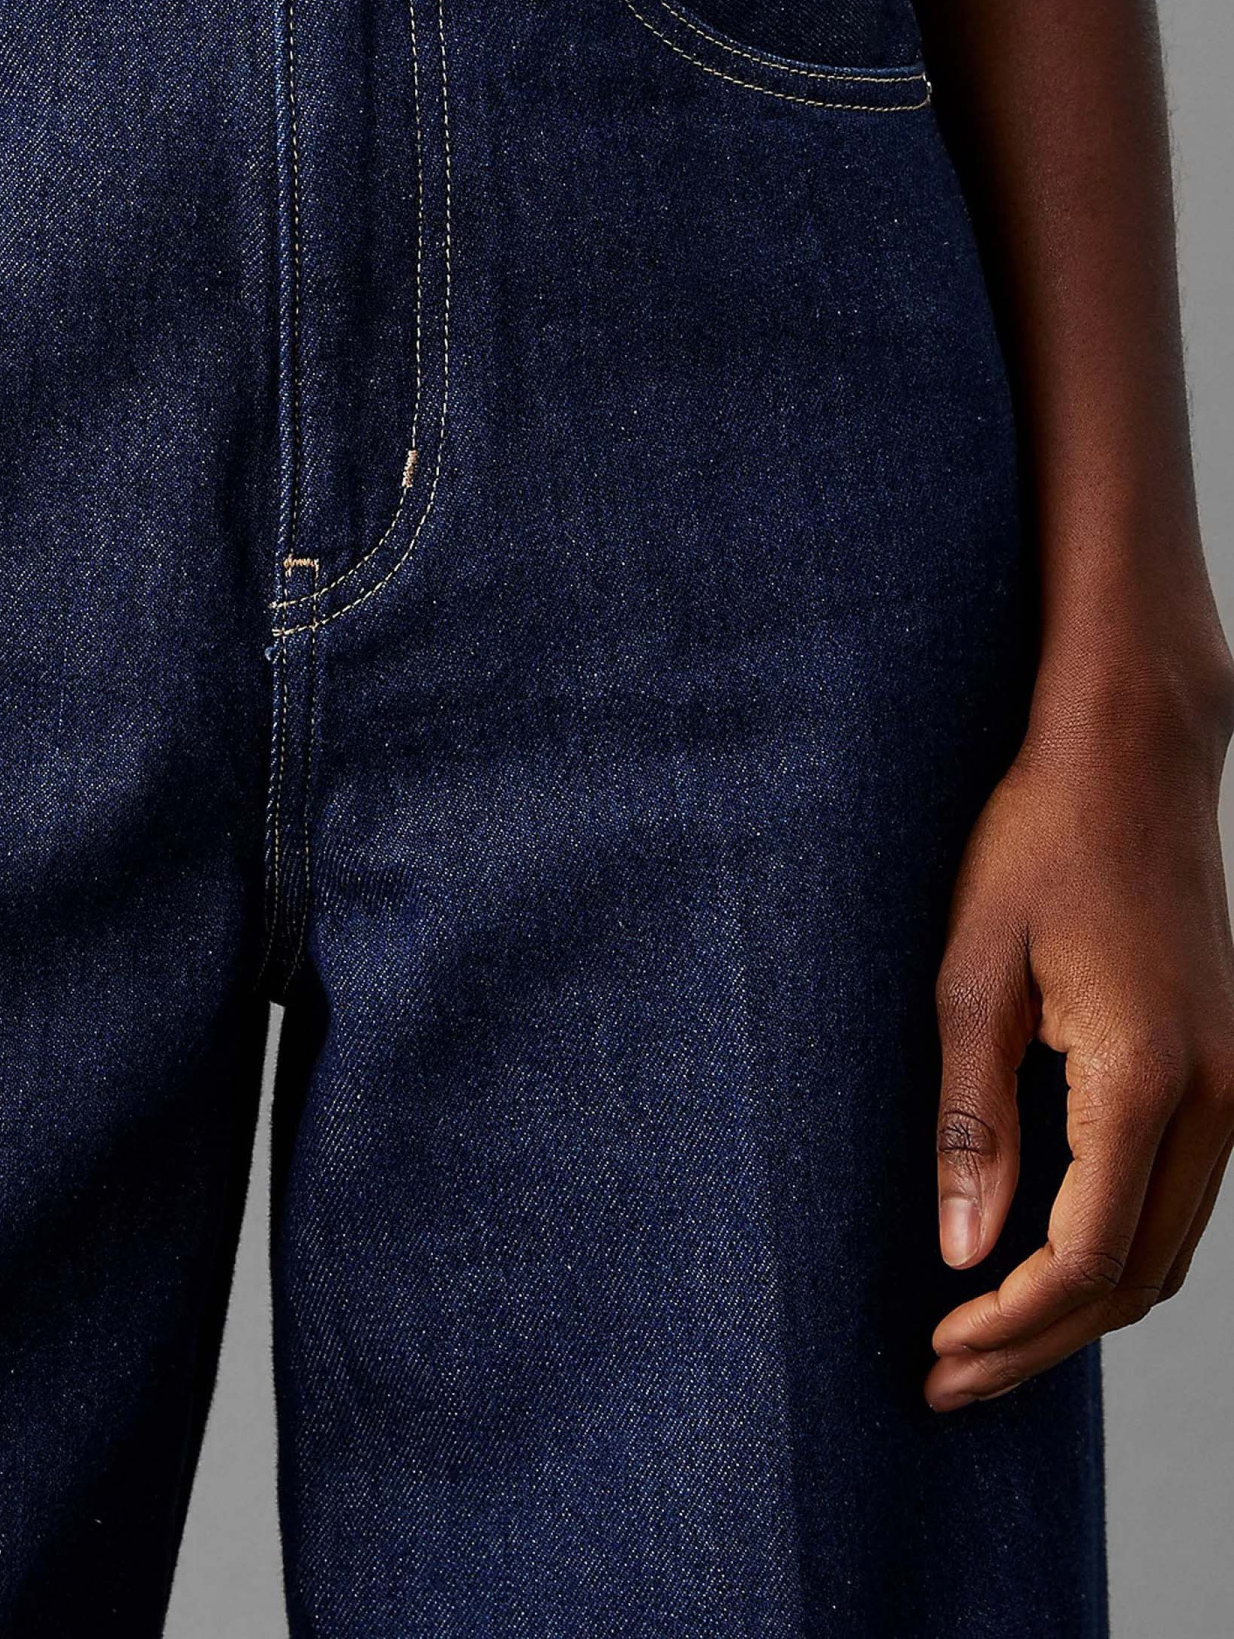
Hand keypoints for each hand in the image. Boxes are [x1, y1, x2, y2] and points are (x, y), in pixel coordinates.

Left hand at [926, 632, 1233, 1409]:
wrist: (1132, 758)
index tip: (933, 1351)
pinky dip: (1114, 1253)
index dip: (1007, 1323)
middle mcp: (1216, 1099)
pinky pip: (1178, 1201)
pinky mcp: (1224, 1070)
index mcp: (1149, 1078)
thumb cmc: (1039, 843)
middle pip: (1133, 1279)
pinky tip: (1041, 1263)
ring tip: (981, 1343)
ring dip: (1077, 1310)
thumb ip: (970, 1119)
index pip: (1084, 1256)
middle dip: (1037, 1344)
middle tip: (944, 1381)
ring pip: (1166, 1250)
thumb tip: (961, 1253)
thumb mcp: (973, 971)